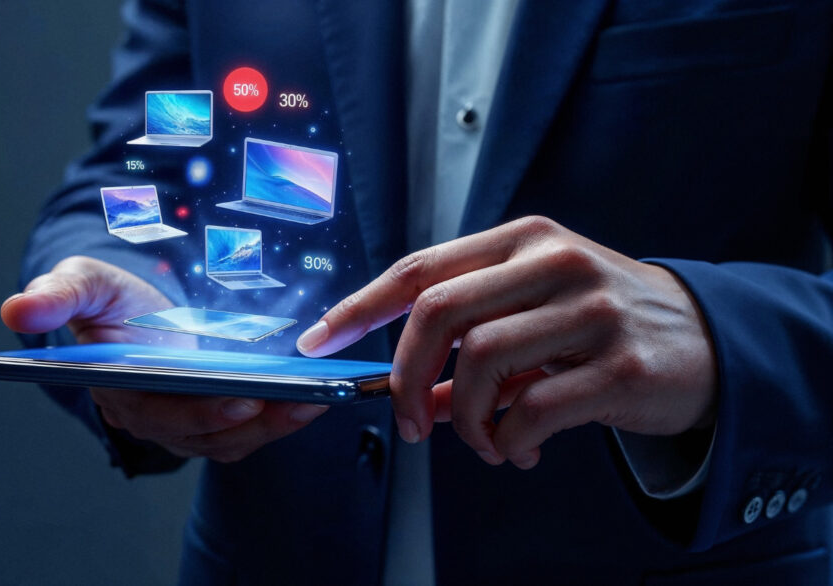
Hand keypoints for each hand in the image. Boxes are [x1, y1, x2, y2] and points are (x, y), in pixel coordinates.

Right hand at [1, 256, 327, 462]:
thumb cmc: (108, 299)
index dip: (199, 410)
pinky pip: (247, 431)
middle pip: (203, 430)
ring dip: (275, 423)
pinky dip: (280, 419)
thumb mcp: (83, 284)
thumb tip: (16, 309)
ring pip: (231, 437)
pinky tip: (314, 399)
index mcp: (116, 389)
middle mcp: (149, 417)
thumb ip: (57, 295)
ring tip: (318, 400)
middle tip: (296, 400)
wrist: (133, 311)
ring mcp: (182, 424)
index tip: (239, 398)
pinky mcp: (211, 421)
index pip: (157, 411)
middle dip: (252, 419)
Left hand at [296, 216, 716, 468]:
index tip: (319, 340)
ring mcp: (590, 308)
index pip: (420, 267)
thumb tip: (416, 395)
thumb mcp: (535, 317)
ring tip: (482, 442)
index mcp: (521, 241)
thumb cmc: (602, 322)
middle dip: (405, 377)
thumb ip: (472, 345)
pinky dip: (509, 440)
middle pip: (438, 311)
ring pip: (482, 361)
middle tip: (407, 422)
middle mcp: (553, 262)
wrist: (707, 340)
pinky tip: (518, 449)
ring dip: (465, 418)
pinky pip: (534, 409)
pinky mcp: (621, 362)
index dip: (360, 306)